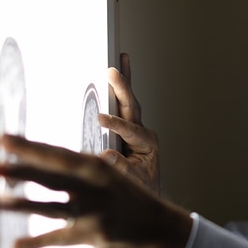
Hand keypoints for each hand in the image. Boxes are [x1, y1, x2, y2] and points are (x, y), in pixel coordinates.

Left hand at [0, 134, 191, 247]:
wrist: (158, 227)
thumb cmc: (128, 199)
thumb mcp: (108, 176)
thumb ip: (76, 171)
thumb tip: (36, 162)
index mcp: (97, 167)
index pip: (56, 154)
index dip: (27, 147)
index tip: (2, 139)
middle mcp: (94, 187)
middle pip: (50, 176)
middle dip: (19, 170)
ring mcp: (93, 212)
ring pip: (50, 206)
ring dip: (20, 204)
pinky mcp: (91, 235)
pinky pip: (59, 238)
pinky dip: (36, 242)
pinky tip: (15, 244)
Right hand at [99, 53, 160, 193]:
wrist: (144, 189)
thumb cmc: (140, 186)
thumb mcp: (132, 181)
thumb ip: (121, 168)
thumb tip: (106, 154)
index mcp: (147, 143)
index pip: (130, 130)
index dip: (115, 123)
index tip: (100, 119)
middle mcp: (143, 131)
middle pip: (131, 107)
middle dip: (122, 88)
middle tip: (112, 70)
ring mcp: (135, 127)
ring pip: (128, 101)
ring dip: (123, 81)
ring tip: (121, 59)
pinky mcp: (127, 126)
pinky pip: (122, 105)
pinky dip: (119, 88)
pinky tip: (115, 73)